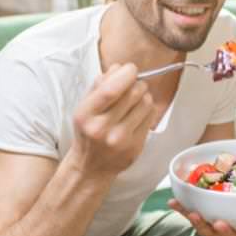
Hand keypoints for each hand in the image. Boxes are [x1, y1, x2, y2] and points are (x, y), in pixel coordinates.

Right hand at [69, 63, 155, 178]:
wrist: (91, 167)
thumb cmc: (88, 133)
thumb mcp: (84, 107)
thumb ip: (99, 85)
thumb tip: (119, 68)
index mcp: (85, 115)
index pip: (110, 90)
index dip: (125, 74)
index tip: (130, 69)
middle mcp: (102, 129)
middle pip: (132, 94)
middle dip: (136, 83)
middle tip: (133, 84)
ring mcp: (120, 139)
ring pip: (145, 103)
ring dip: (143, 96)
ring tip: (134, 101)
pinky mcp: (135, 146)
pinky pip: (151, 117)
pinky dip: (147, 109)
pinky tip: (137, 114)